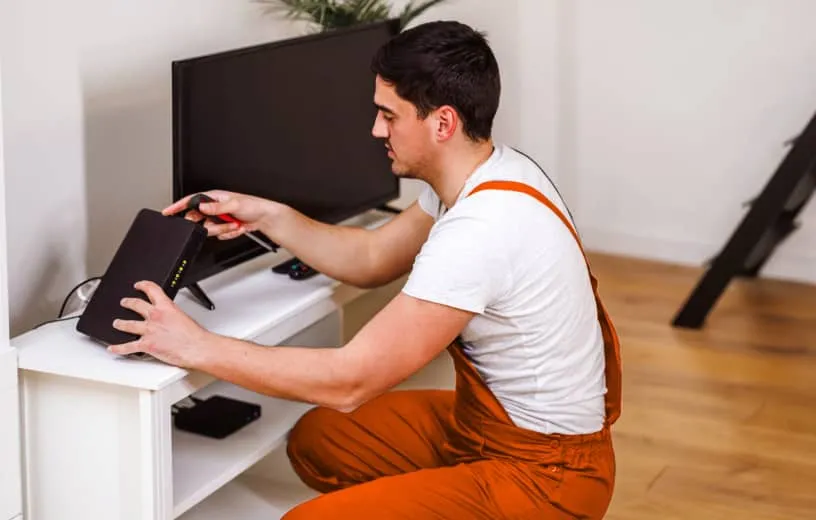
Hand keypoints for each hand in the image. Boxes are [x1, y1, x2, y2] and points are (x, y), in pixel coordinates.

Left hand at [108, 281, 214, 367]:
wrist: (196, 347)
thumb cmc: (194, 335)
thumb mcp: (184, 317)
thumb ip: (173, 315)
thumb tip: (171, 318)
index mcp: (166, 307)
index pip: (152, 290)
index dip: (143, 285)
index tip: (139, 285)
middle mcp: (155, 316)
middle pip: (136, 305)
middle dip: (128, 303)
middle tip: (124, 302)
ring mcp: (149, 330)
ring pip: (128, 324)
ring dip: (120, 323)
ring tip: (116, 323)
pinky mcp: (146, 344)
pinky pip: (128, 346)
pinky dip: (118, 348)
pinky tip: (113, 348)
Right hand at [162, 190, 281, 240]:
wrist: (264, 218)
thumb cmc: (253, 206)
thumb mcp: (234, 204)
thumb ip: (216, 207)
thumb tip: (202, 207)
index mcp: (213, 198)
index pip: (190, 201)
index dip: (177, 206)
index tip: (167, 211)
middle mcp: (214, 207)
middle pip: (199, 220)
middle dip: (212, 225)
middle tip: (224, 223)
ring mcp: (218, 218)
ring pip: (209, 230)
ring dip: (223, 230)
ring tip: (235, 224)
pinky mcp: (223, 227)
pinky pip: (219, 235)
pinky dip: (228, 234)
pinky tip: (237, 227)